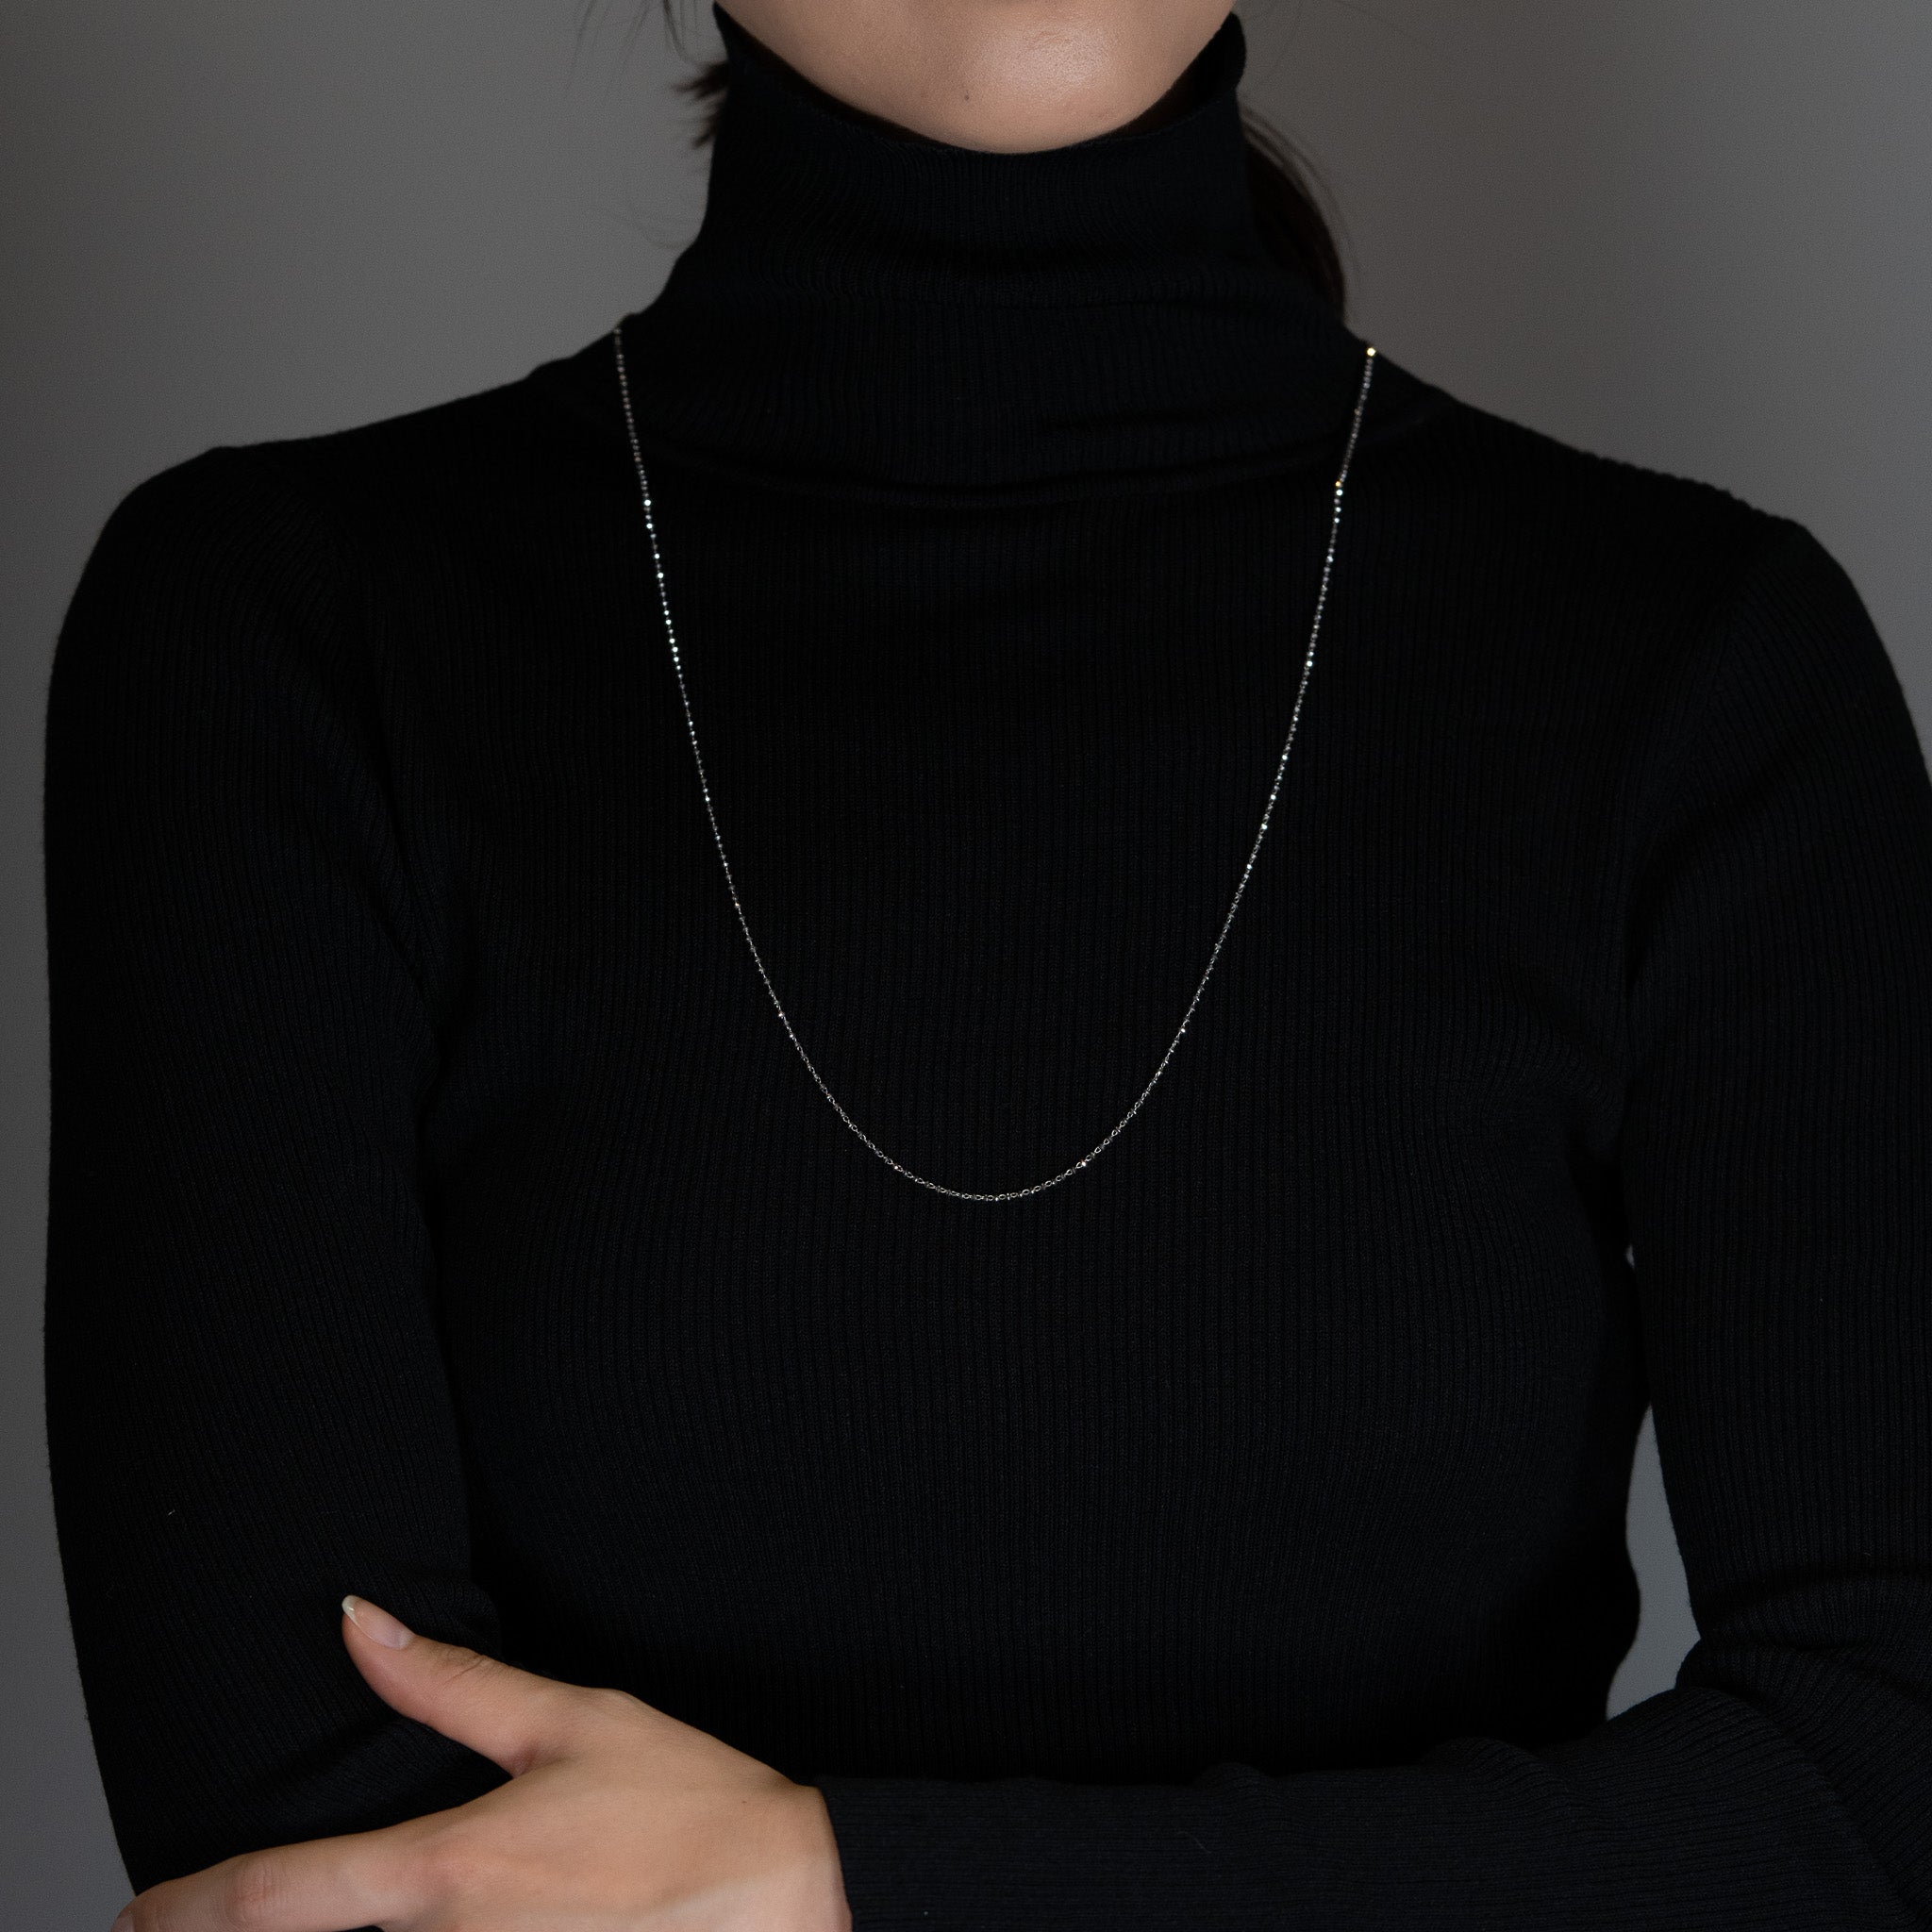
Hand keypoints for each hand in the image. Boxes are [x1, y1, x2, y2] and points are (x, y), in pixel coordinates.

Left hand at [113, 1597, 852, 1931]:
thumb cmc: (689, 1807)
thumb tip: (357, 1623)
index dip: (188, 1909)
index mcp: (446, 1873)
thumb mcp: (571, 1722)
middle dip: (280, 1928)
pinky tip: (473, 1920)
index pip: (278, 1899)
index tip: (141, 1913)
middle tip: (253, 1907)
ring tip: (379, 1902)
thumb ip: (449, 1683)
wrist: (788, 1899)